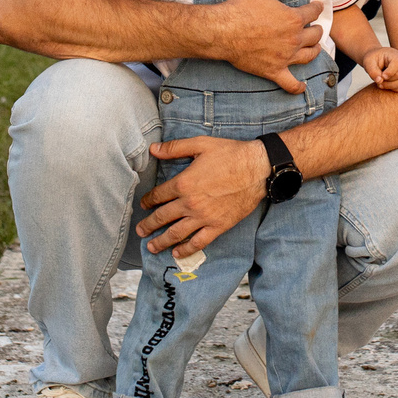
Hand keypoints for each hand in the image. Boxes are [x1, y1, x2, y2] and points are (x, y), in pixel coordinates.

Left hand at [137, 136, 270, 254]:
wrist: (257, 168)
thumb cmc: (230, 154)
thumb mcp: (201, 144)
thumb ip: (175, 148)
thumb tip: (153, 149)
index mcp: (184, 183)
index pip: (158, 195)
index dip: (148, 201)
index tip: (144, 204)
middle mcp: (190, 203)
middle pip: (162, 217)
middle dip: (148, 225)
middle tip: (140, 230)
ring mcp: (204, 217)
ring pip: (176, 233)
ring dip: (161, 241)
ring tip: (151, 247)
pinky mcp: (218, 226)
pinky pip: (199, 242)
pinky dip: (186, 249)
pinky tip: (177, 253)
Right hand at [202, 0, 322, 93]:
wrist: (222, 32)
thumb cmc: (240, 9)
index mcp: (293, 19)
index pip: (314, 12)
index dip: (316, 7)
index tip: (316, 6)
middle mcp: (293, 39)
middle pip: (315, 35)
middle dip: (316, 29)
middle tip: (313, 27)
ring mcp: (285, 57)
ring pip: (309, 56)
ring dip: (314, 50)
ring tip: (314, 47)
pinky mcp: (274, 71)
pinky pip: (290, 83)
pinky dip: (297, 86)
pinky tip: (301, 86)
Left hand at [359, 46, 397, 92]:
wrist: (375, 60)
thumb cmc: (372, 59)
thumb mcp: (368, 62)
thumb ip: (372, 71)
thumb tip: (380, 81)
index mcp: (395, 55)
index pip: (397, 64)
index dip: (389, 73)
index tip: (381, 76)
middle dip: (387, 81)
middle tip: (378, 81)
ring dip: (390, 86)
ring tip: (380, 84)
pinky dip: (394, 89)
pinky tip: (386, 85)